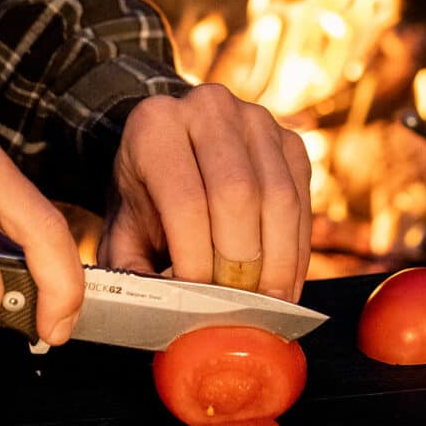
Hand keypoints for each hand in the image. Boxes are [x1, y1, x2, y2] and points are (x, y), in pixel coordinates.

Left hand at [97, 85, 311, 300]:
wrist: (171, 152)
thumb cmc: (145, 201)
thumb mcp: (122, 233)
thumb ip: (133, 276)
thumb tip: (164, 317)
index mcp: (155, 125)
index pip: (185, 200)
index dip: (196, 260)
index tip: (199, 304)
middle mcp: (208, 108)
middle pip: (238, 194)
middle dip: (241, 264)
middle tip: (236, 310)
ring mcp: (255, 119)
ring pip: (280, 198)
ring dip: (277, 262)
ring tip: (264, 305)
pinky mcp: (289, 140)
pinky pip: (303, 200)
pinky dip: (297, 251)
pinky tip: (283, 284)